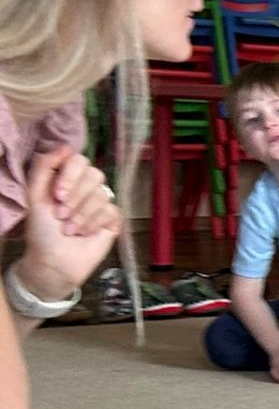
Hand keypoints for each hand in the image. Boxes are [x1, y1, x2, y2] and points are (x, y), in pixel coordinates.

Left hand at [18, 147, 121, 293]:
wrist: (53, 261)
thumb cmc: (41, 231)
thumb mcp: (34, 196)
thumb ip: (44, 167)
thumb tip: (66, 146)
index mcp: (67, 178)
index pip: (79, 160)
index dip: (70, 175)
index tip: (58, 195)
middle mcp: (86, 188)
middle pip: (95, 175)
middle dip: (76, 197)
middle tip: (61, 215)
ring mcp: (101, 203)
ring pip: (102, 195)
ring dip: (81, 214)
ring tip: (69, 229)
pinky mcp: (113, 220)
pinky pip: (111, 211)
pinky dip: (94, 223)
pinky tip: (84, 233)